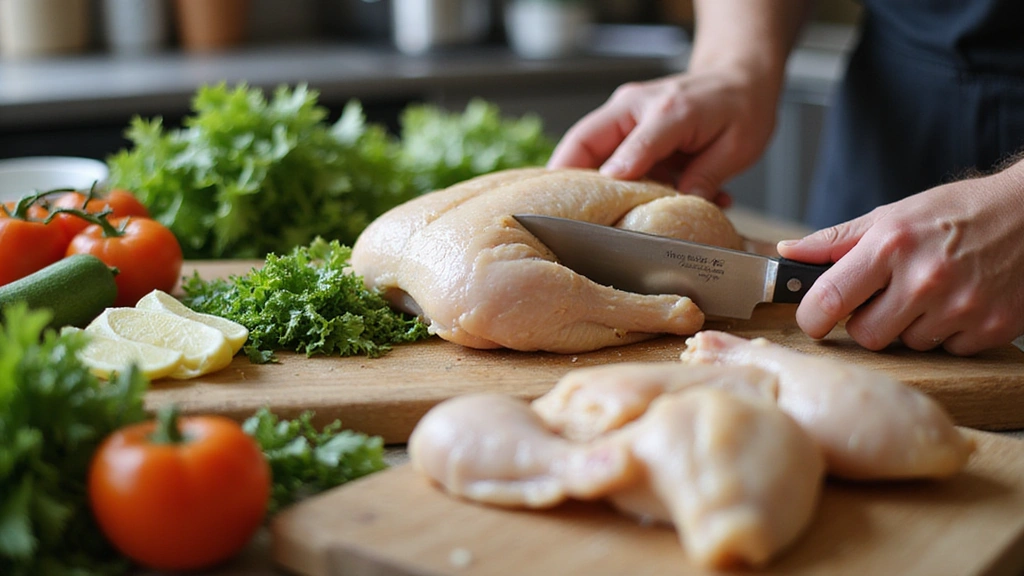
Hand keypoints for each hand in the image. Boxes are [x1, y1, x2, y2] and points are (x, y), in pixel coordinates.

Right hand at [547, 69, 778, 207]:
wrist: (739, 78)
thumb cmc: (740, 107)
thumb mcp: (736, 146)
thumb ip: (705, 176)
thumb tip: (681, 205)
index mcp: (667, 109)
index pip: (630, 145)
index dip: (610, 176)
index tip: (596, 203)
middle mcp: (636, 107)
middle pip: (584, 140)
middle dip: (565, 176)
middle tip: (555, 211)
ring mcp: (625, 116)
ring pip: (586, 149)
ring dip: (584, 184)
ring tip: (581, 214)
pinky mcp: (624, 129)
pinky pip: (606, 158)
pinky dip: (609, 183)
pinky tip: (626, 204)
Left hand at [777, 166, 1023, 354]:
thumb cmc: (956, 213)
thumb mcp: (892, 216)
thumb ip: (836, 241)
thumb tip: (788, 253)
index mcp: (890, 246)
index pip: (828, 299)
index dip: (812, 317)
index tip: (814, 319)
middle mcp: (924, 279)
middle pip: (866, 335)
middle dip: (868, 322)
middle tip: (886, 297)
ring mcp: (961, 307)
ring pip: (907, 345)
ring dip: (910, 326)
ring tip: (929, 293)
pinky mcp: (991, 328)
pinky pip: (947, 350)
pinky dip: (948, 333)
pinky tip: (959, 302)